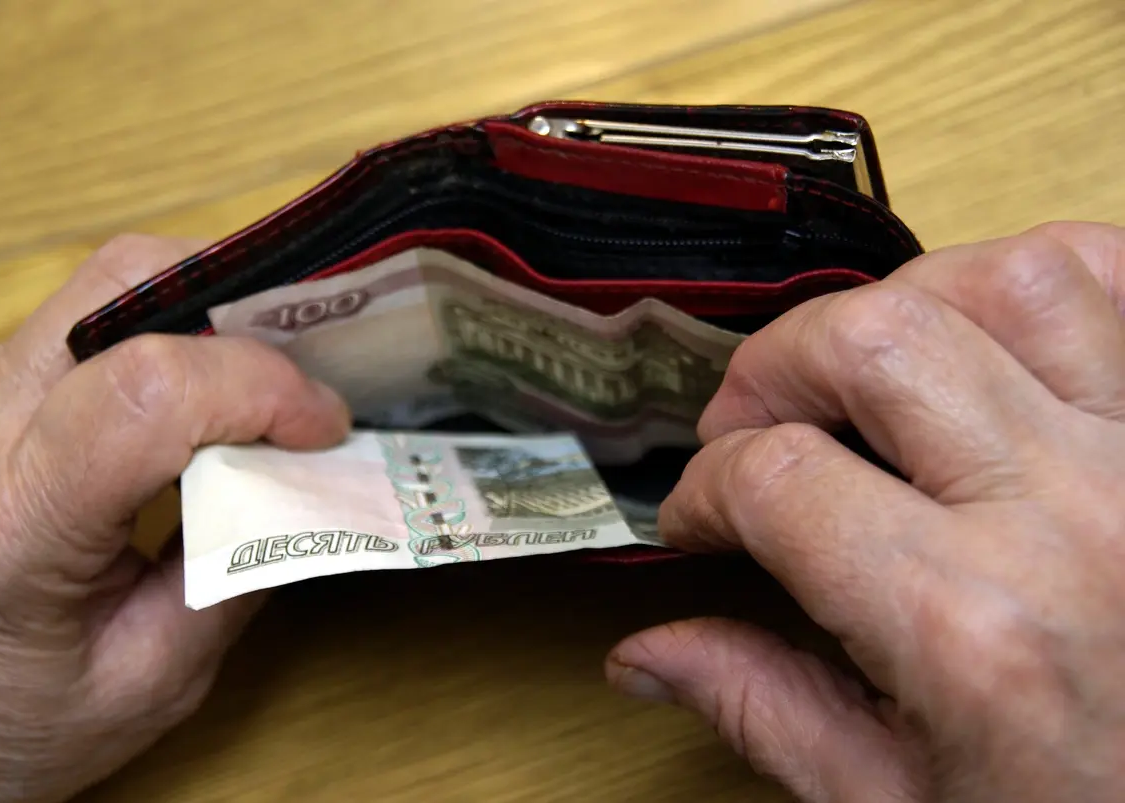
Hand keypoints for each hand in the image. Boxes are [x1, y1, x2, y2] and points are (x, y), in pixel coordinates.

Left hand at [0, 235, 350, 801]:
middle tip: (311, 375)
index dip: (263, 388)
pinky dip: (172, 333)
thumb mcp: (147, 684)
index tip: (326, 430)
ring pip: (112, 282)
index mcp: (11, 519)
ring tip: (269, 384)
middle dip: (246, 304)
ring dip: (211, 312)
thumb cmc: (3, 721)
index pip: (148, 391)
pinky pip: (93, 317)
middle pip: (126, 283)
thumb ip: (236, 575)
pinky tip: (206, 398)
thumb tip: (316, 482)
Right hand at [605, 222, 1124, 801]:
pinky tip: (992, 349)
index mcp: (971, 630)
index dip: (703, 488)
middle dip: (774, 367)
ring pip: (1016, 279)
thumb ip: (762, 708)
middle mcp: (1072, 520)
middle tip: (755, 423)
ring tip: (878, 375)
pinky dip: (1041, 289)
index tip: (701, 516)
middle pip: (876, 341)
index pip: (778, 479)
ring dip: (913, 305)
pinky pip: (1122, 283)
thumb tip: (648, 655)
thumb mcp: (899, 802)